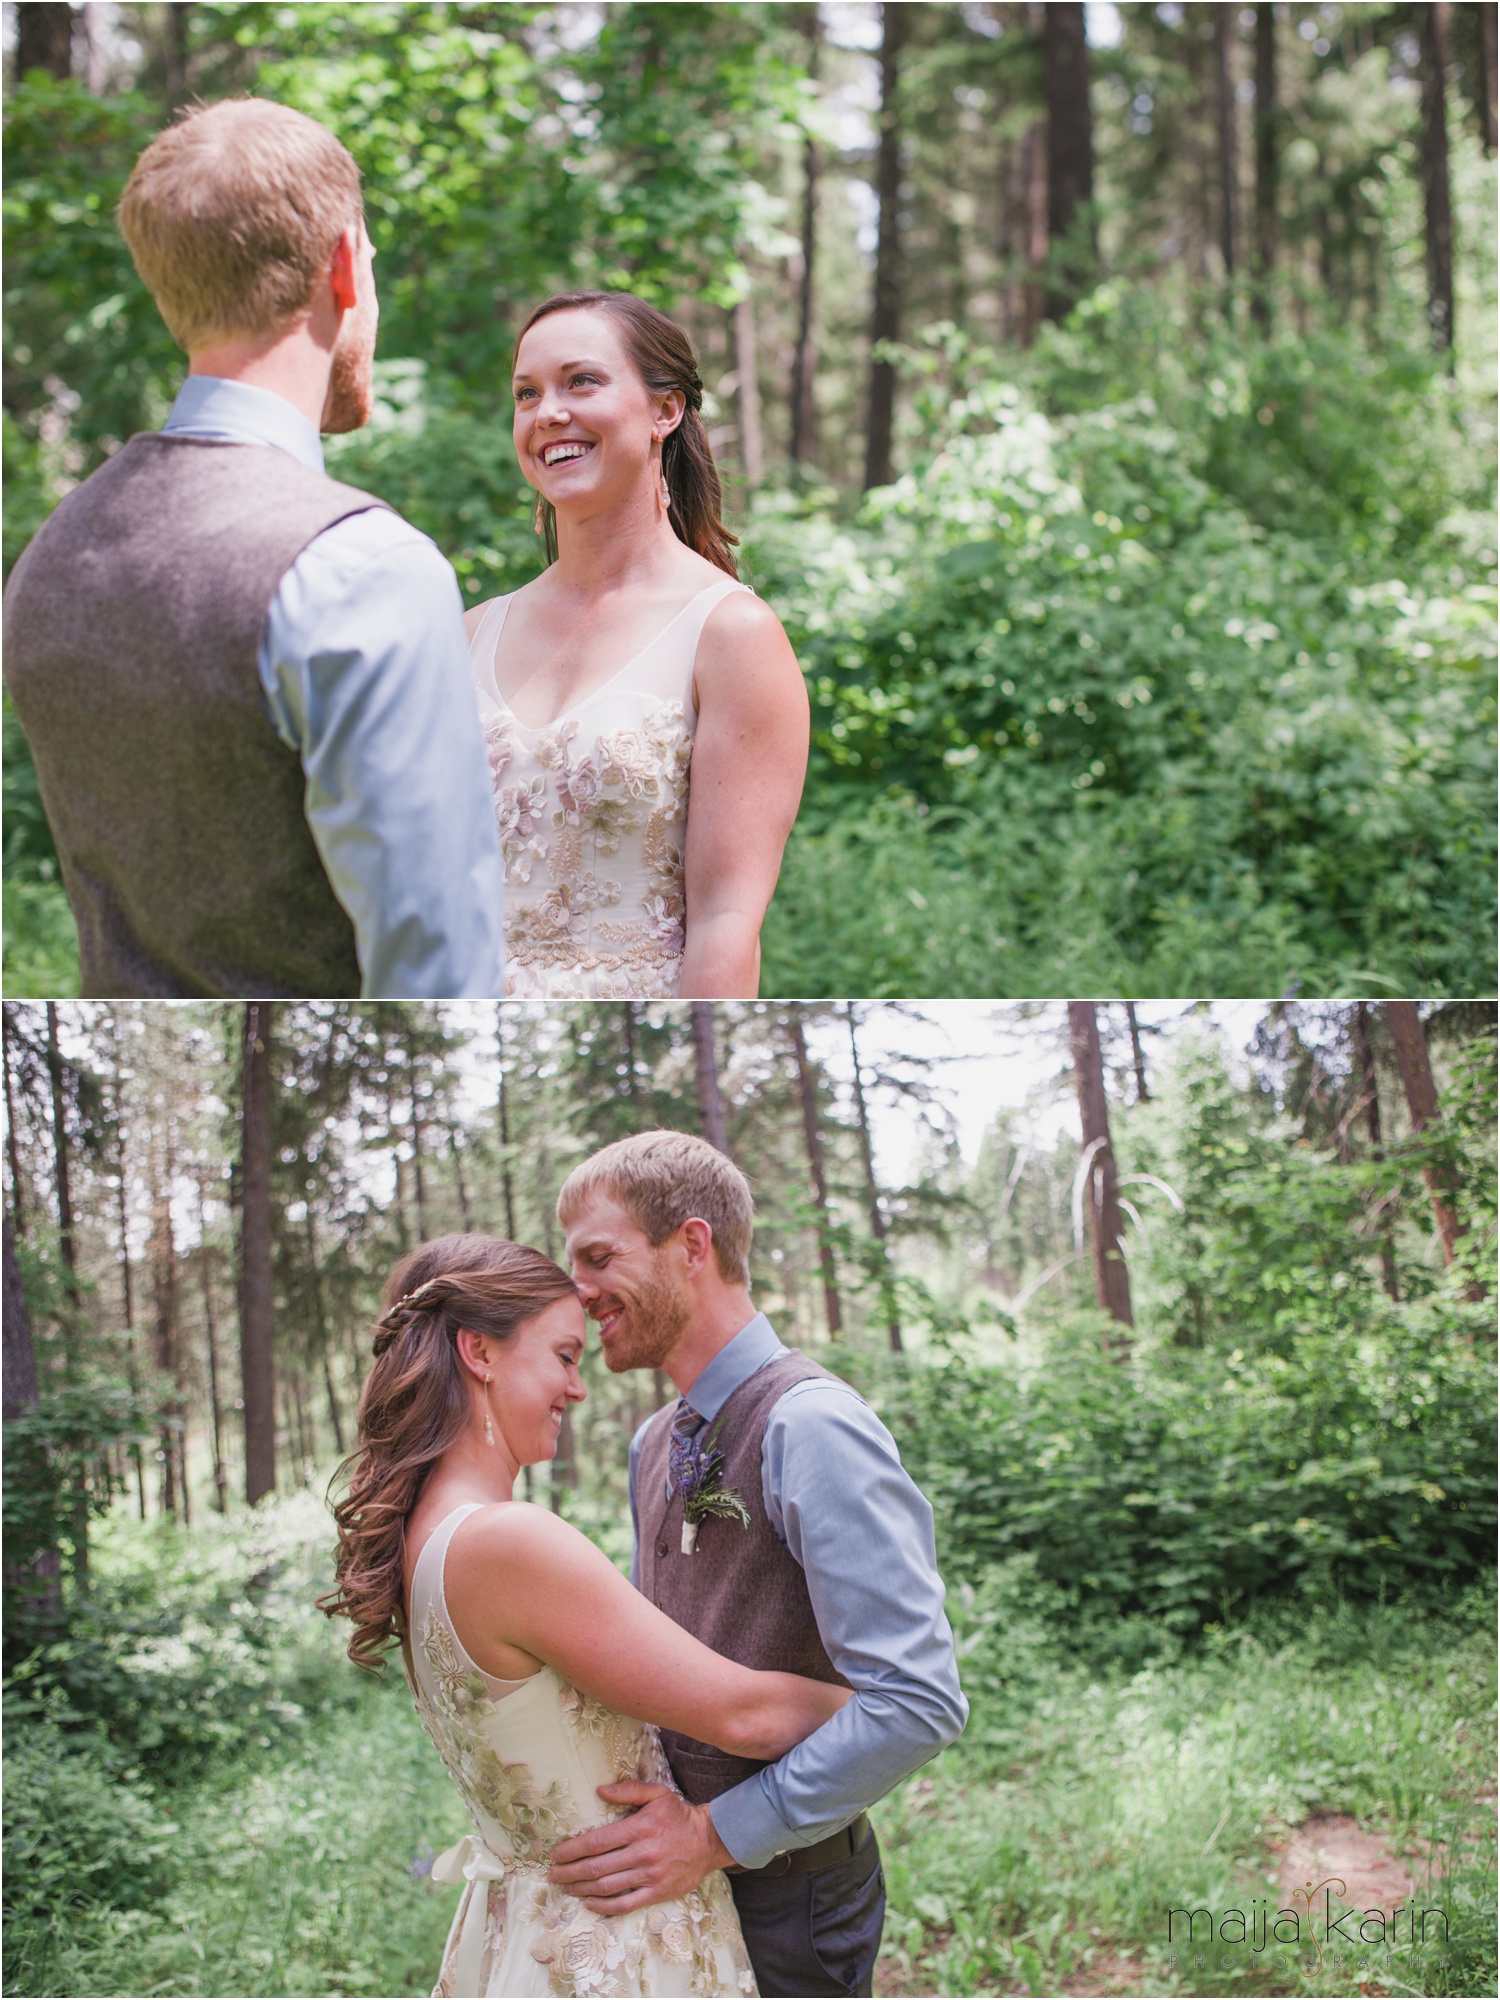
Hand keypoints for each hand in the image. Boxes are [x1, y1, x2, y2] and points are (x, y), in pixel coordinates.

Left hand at [547, 1780, 734, 1914]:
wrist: (709, 1841)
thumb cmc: (678, 1816)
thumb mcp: (657, 1794)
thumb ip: (629, 1790)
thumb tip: (599, 1790)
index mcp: (640, 1828)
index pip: (598, 1842)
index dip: (573, 1850)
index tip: (557, 1853)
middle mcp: (643, 1853)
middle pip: (597, 1867)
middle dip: (570, 1871)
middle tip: (553, 1873)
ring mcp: (650, 1875)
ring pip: (608, 1887)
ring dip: (582, 1889)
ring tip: (566, 1887)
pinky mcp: (657, 1892)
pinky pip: (626, 1904)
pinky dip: (604, 1906)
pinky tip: (589, 1902)